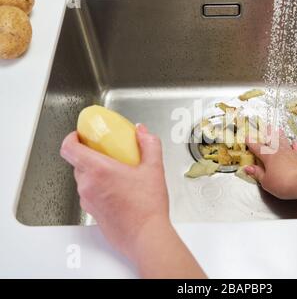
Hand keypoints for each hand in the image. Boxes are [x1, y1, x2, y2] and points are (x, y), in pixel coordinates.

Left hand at [60, 124, 168, 259]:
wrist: (146, 236)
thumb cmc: (147, 208)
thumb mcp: (154, 169)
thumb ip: (149, 144)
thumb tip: (142, 132)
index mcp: (98, 170)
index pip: (69, 148)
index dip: (71, 138)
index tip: (80, 135)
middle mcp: (88, 185)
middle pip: (77, 162)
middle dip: (90, 154)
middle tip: (107, 153)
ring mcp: (87, 200)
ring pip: (84, 179)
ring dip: (95, 172)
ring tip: (116, 172)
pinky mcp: (92, 213)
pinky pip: (89, 194)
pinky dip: (99, 187)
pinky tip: (118, 190)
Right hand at [245, 129, 296, 199]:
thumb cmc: (283, 183)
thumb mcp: (266, 182)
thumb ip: (257, 173)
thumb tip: (248, 168)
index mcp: (268, 157)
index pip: (257, 148)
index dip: (251, 143)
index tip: (247, 137)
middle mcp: (279, 152)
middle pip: (272, 141)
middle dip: (268, 134)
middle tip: (266, 126)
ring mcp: (291, 154)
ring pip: (284, 142)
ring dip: (281, 136)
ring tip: (279, 130)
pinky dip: (295, 145)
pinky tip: (295, 142)